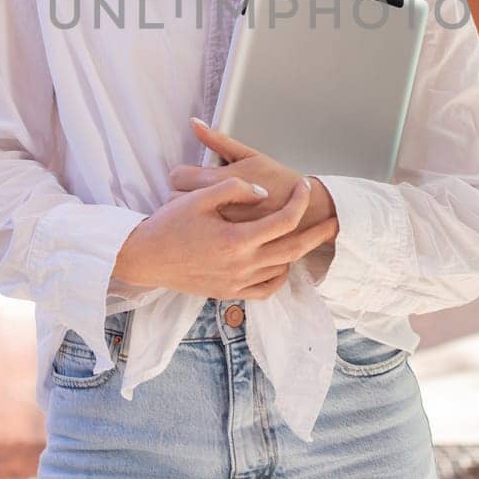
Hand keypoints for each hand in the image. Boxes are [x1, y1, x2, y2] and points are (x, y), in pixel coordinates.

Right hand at [112, 175, 337, 299]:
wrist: (144, 258)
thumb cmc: (168, 225)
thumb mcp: (199, 197)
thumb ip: (234, 189)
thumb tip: (262, 192)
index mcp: (237, 240)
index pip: (283, 221)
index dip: (299, 201)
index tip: (304, 186)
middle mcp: (242, 266)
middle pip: (292, 250)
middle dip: (316, 234)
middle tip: (333, 220)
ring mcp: (237, 283)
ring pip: (281, 270)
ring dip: (297, 252)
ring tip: (306, 236)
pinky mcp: (229, 293)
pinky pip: (266, 289)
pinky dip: (279, 275)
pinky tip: (280, 262)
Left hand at [171, 118, 334, 231]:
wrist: (306, 213)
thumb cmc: (278, 181)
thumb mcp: (249, 155)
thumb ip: (217, 139)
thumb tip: (194, 123)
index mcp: (221, 180)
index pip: (178, 176)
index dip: (182, 175)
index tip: (190, 176)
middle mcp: (217, 206)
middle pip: (175, 199)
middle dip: (181, 195)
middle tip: (194, 194)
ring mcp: (220, 228)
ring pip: (184, 221)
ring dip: (189, 215)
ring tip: (203, 210)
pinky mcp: (227, 244)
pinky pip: (199, 238)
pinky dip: (201, 231)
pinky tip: (211, 227)